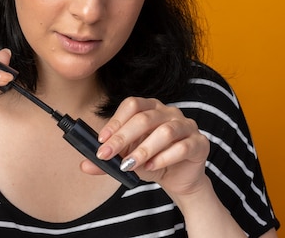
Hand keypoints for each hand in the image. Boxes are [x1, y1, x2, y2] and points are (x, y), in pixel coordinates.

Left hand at [83, 97, 209, 197]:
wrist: (179, 179)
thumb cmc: (152, 162)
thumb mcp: (127, 160)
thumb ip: (108, 161)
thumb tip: (84, 165)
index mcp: (150, 108)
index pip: (132, 105)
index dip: (115, 121)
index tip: (100, 140)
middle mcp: (169, 112)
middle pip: (145, 118)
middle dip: (122, 138)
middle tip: (107, 155)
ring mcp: (187, 126)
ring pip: (165, 131)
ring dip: (144, 150)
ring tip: (129, 165)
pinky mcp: (199, 143)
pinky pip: (183, 147)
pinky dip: (164, 158)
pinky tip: (152, 167)